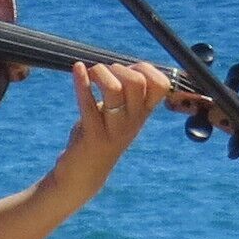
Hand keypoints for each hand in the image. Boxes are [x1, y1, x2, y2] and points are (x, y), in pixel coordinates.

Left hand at [45, 60, 167, 204]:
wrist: (84, 174)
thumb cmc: (101, 136)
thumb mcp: (120, 114)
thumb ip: (125, 93)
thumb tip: (122, 64)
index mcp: (143, 113)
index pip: (161, 85)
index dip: (146, 68)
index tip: (128, 69)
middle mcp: (133, 121)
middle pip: (137, 82)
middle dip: (118, 67)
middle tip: (102, 74)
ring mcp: (114, 130)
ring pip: (114, 90)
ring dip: (100, 73)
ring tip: (90, 74)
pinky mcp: (93, 136)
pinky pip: (88, 104)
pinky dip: (81, 82)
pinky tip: (77, 68)